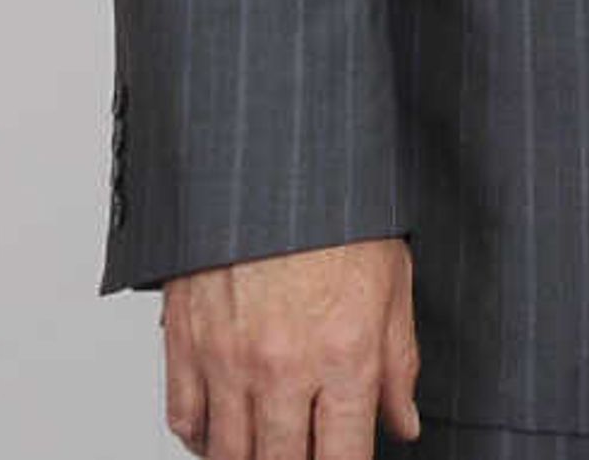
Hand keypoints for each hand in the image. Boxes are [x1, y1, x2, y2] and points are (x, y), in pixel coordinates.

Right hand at [160, 237, 419, 459]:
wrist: (276, 158)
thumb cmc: (340, 213)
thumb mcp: (393, 284)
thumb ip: (399, 365)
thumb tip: (404, 424)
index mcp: (344, 355)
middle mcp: (284, 367)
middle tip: (306, 448)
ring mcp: (229, 359)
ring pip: (229, 455)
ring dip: (251, 457)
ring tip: (270, 444)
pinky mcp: (186, 341)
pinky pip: (184, 420)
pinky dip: (202, 437)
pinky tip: (224, 428)